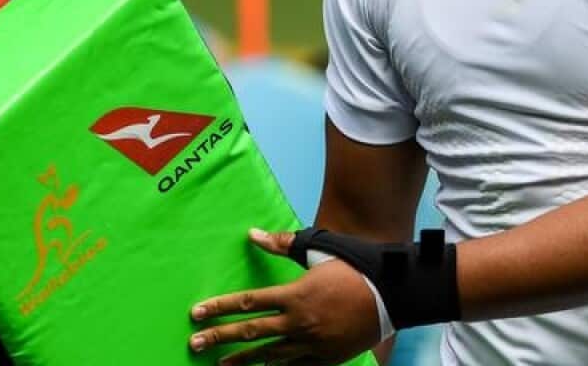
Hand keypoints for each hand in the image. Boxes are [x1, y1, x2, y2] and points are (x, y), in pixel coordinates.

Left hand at [189, 230, 381, 365]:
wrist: (392, 295)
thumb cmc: (355, 268)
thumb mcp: (319, 251)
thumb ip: (284, 245)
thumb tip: (253, 234)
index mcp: (294, 295)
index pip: (247, 303)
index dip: (219, 308)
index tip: (197, 313)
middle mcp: (298, 323)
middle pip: (250, 333)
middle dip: (219, 338)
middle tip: (195, 344)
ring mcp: (311, 344)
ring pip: (269, 356)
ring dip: (242, 360)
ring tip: (220, 365)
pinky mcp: (325, 358)